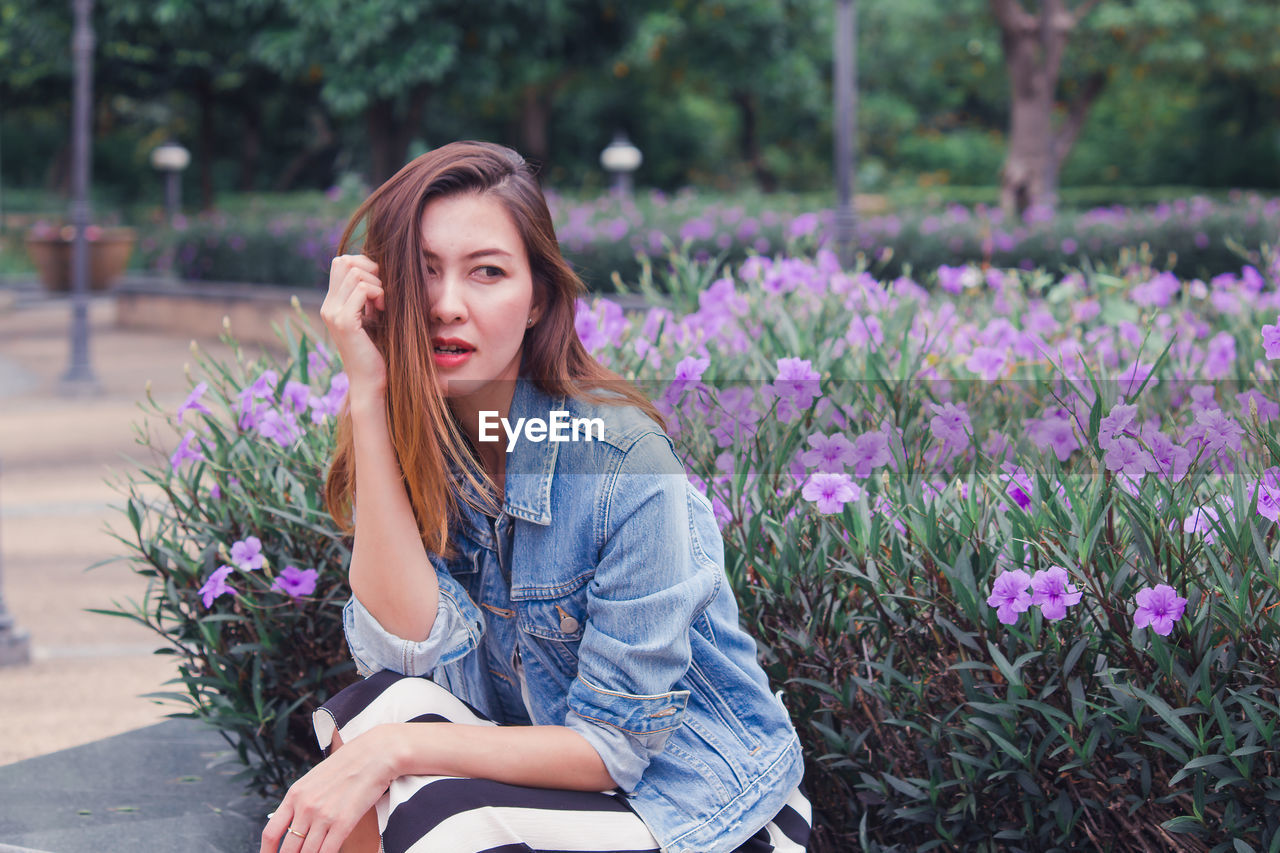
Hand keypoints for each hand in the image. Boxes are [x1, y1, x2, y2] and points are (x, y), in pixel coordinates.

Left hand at [259, 725, 397, 852]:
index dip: (267, 852)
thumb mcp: (315, 778)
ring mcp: (323, 816)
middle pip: (288, 849)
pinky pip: (327, 851)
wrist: (375, 754)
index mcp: (295, 794)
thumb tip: (294, 824)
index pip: (271, 832)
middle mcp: (305, 807)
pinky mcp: (343, 823)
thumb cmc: (348, 764)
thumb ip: (302, 801)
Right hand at [321, 254, 387, 397]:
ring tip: (383, 305)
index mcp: (332, 304)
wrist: (370, 382)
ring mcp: (333, 313)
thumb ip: (368, 297)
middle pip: (344, 261)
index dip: (364, 265)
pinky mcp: (344, 322)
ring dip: (377, 283)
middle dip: (370, 269)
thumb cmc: (377, 351)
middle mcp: (328, 306)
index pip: (341, 262)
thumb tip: (380, 270)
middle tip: (383, 292)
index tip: (380, 287)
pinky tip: (383, 310)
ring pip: (355, 272)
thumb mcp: (372, 317)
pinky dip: (379, 293)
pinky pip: (362, 288)